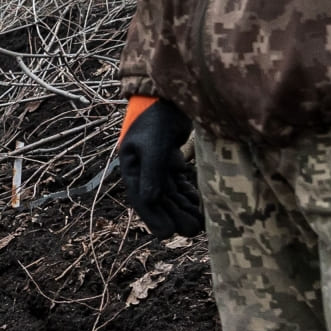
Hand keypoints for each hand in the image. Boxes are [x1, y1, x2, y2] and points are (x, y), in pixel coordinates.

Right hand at [115, 96, 204, 238]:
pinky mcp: (172, 161)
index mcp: (130, 167)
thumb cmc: (156, 117)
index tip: (167, 234)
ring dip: (183, 208)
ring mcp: (158, 166)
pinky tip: (200, 206)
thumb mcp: (153, 145)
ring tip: (200, 223)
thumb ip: (152, 172)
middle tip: (192, 231)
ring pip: (171, 194)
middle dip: (174, 216)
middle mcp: (143, 170)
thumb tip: (149, 201)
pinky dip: (188, 195)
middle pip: (159, 200)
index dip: (154, 218)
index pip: (141, 199)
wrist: (166, 96)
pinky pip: (179, 184)